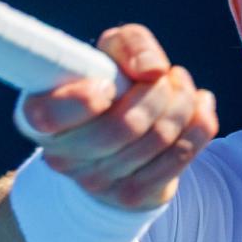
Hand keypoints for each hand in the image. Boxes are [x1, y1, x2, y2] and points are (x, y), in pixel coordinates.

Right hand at [16, 24, 218, 209]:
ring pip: (160, 137)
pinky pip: (183, 154)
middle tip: (163, 76)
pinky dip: (201, 122)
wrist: (118, 144)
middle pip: (125, 125)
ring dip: (183, 101)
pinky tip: (200, 103)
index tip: (107, 83)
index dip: (84, 99)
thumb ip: (129, 45)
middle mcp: (62, 155)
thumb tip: (152, 71)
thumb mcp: (110, 52)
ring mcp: (98, 182)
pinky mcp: (133, 196)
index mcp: (40, 115)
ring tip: (180, 85)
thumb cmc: (109, 84)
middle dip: (158, 91)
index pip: (51, 116)